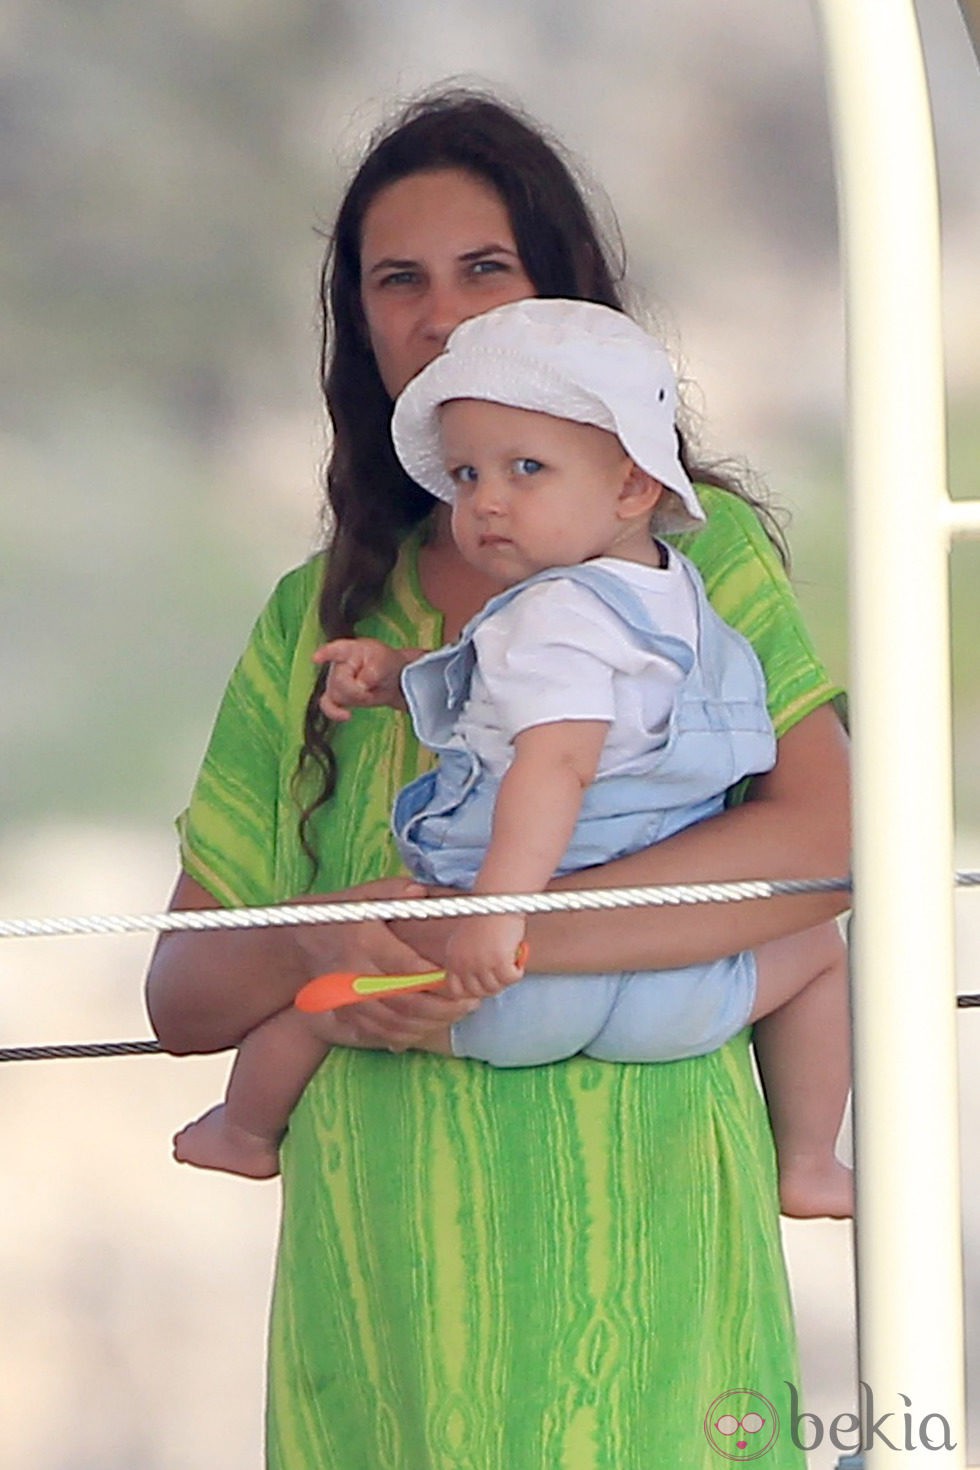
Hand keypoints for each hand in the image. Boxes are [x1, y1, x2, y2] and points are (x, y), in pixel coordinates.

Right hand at [294, 878, 479, 1051]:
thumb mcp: (361, 896)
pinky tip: (429, 1026)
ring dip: (430, 1023)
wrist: (295, 944)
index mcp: (363, 942)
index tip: (463, 980)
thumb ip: (392, 893)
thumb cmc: (336, 916)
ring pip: (395, 1022)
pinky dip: (407, 1035)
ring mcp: (347, 999)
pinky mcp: (344, 1016)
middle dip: (443, 1006)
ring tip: (458, 1014)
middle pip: (405, 1001)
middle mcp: (354, 973)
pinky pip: (379, 1034)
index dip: (438, 979)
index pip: (407, 968)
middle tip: (472, 1003)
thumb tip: (421, 892)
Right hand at [313, 638, 417, 720]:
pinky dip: (335, 713)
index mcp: (350, 650)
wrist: (391, 680)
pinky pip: (328, 706)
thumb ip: (372, 672)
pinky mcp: (336, 696)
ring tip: (368, 692)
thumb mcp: (385, 662)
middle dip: (356, 690)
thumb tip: (360, 685)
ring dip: (355, 699)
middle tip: (371, 688)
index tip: (316, 659)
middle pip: (338, 681)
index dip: (325, 654)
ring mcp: (335, 681)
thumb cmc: (385, 664)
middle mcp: (339, 664)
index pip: (336, 650)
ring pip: (336, 696)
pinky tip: (346, 716)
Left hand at [443, 914, 526, 998]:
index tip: (485, 984)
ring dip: (506, 978)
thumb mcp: (467, 941)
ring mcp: (480, 962)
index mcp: (452, 957)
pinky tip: (518, 960)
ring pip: (496, 987)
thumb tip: (478, 985)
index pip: (457, 991)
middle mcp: (463, 962)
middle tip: (504, 972)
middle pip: (479, 992)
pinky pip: (511, 979)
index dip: (473, 991)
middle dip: (494, 986)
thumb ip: (467, 962)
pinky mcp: (499, 960)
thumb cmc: (487, 917)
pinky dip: (517, 972)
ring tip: (511, 962)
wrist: (499, 898)